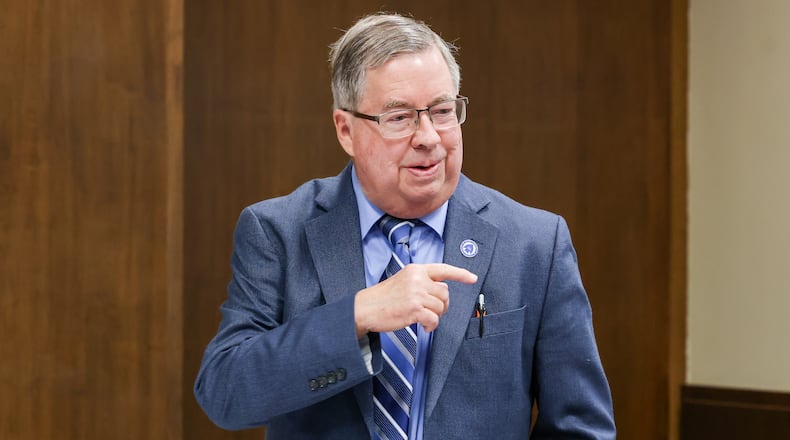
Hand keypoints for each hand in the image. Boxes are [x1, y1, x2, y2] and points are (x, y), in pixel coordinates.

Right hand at [353, 263, 477, 336]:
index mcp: (415, 270)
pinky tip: (423, 327)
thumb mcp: (403, 281)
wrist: (366, 308)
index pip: (443, 269)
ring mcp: (416, 294)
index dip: (460, 274)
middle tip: (431, 312)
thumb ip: (421, 282)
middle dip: (442, 305)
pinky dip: (431, 326)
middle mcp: (417, 279)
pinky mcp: (414, 309)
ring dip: (435, 317)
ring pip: (441, 307)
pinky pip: (434, 319)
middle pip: (445, 292)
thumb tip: (441, 292)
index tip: (472, 278)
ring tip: (423, 319)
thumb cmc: (384, 298)